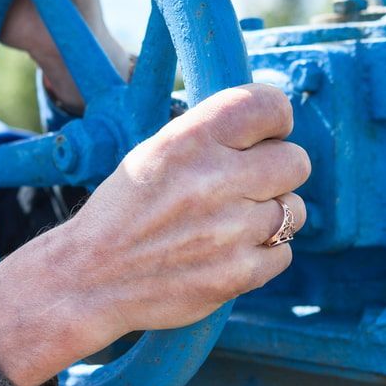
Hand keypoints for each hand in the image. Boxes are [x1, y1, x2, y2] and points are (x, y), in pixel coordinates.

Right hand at [0, 84, 310, 385]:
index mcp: (191, 140)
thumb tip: (271, 124)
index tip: (268, 133)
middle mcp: (215, 180)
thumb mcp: (156, 152)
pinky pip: (285, 253)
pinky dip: (264, 254)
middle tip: (250, 183)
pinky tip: (229, 251)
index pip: (270, 107)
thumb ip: (211, 134)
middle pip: (296, 161)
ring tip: (233, 222)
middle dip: (279, 170)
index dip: (277, 119)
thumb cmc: (125, 210)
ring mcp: (230, 231)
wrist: (89, 278)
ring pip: (294, 209)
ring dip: (272, 214)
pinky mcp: (238, 275)